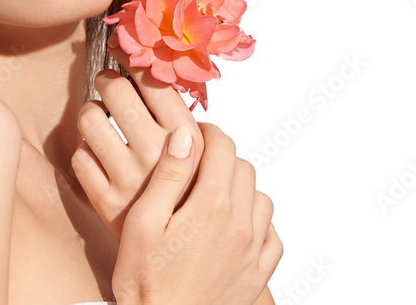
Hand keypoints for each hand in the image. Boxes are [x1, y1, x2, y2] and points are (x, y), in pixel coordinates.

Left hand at [71, 33, 203, 240]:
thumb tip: (158, 67)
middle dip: (106, 82)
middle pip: (115, 90)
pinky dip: (85, 153)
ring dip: (91, 114)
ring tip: (100, 120)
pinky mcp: (105, 201)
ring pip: (89, 118)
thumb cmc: (191, 194)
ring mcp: (130, 178)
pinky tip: (98, 158)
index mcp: (188, 139)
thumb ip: (183, 118)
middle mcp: (158, 155)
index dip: (131, 59)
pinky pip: (78, 156)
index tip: (122, 50)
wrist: (185, 258)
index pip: (152, 80)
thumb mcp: (202, 154)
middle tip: (108, 86)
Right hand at [112, 122, 281, 304]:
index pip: (223, 148)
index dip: (208, 133)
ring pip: (261, 198)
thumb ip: (168, 176)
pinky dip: (258, 223)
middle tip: (198, 163)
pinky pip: (272, 236)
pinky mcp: (258, 275)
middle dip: (223, 158)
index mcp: (211, 207)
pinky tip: (235, 227)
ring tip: (214, 194)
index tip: (194, 135)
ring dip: (241, 188)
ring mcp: (253, 252)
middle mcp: (240, 225)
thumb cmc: (145, 282)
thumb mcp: (143, 223)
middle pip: (244, 168)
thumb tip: (186, 137)